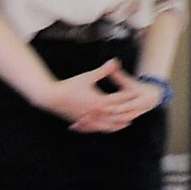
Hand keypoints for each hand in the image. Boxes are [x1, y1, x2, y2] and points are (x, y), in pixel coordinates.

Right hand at [37, 62, 151, 132]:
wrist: (51, 97)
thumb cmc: (69, 86)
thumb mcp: (87, 76)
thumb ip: (103, 71)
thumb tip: (115, 60)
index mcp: (100, 101)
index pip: (119, 100)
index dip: (129, 96)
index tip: (139, 94)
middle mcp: (96, 112)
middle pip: (117, 115)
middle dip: (128, 113)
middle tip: (138, 112)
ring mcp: (88, 119)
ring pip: (107, 125)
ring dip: (117, 125)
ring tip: (125, 124)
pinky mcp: (81, 122)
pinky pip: (94, 128)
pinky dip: (101, 129)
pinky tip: (103, 128)